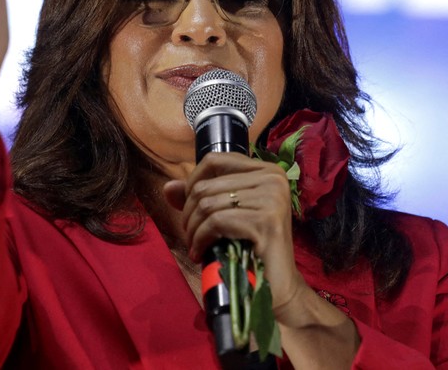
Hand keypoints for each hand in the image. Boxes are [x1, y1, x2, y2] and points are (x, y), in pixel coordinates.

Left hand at [163, 153, 305, 315]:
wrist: (278, 286)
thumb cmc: (250, 249)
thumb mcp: (225, 216)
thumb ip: (199, 198)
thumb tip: (169, 187)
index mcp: (267, 171)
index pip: (215, 160)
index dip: (193, 183)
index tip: (191, 209)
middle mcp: (273, 178)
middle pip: (206, 185)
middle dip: (190, 214)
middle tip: (191, 236)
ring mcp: (272, 198)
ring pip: (207, 204)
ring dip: (194, 229)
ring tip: (196, 246)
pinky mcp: (266, 221)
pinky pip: (215, 221)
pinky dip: (201, 239)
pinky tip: (201, 253)